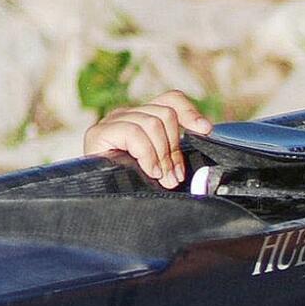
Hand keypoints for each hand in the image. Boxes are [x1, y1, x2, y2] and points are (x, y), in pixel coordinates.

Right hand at [83, 90, 213, 189]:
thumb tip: (204, 148)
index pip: (171, 100)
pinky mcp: (98, 132)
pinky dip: (147, 154)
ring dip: (163, 156)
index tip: (206, 131)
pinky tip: (149, 171)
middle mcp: (128, 115)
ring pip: (153, 123)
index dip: (190, 112)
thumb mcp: (163, 169)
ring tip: (162, 178)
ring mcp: (112, 121)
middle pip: (166, 114)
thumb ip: (177, 157)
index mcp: (145, 119)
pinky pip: (134, 132)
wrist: (101, 205)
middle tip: (174, 176)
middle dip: (175, 148)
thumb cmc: (135, 188)